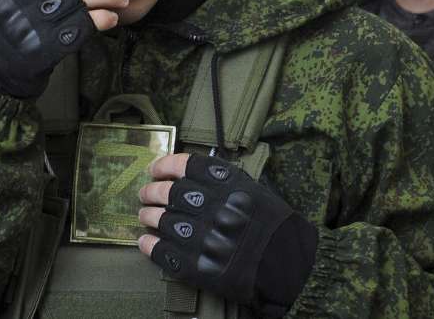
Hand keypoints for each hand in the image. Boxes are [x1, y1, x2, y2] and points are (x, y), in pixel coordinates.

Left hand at [137, 153, 316, 316]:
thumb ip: (222, 180)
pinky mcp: (197, 265)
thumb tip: (189, 174)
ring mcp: (203, 237)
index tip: (154, 169)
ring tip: (145, 216)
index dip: (163, 166)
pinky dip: (150, 244)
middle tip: (145, 194)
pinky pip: (163, 252)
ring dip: (148, 217)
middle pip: (167, 193)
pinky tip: (146, 241)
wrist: (287, 268)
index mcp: (227, 185)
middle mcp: (212, 207)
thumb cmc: (273, 225)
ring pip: (161, 221)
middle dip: (151, 192)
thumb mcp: (253, 190)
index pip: (184, 166)